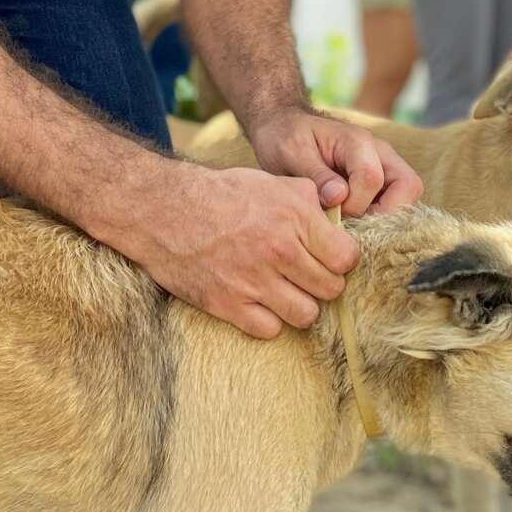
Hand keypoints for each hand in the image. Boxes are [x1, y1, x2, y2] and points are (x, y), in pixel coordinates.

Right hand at [129, 163, 359, 338]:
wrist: (164, 209)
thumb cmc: (220, 193)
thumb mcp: (271, 182)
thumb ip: (308, 200)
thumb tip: (336, 217)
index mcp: (294, 217)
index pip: (346, 258)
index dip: (341, 260)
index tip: (330, 259)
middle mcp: (278, 250)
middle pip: (330, 289)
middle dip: (323, 283)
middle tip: (306, 276)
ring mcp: (253, 280)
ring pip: (306, 315)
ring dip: (300, 305)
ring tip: (286, 292)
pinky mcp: (228, 304)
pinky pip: (270, 329)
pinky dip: (268, 320)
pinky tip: (259, 302)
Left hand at [248, 107, 423, 218]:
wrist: (284, 127)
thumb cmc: (286, 138)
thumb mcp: (292, 153)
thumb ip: (316, 176)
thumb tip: (339, 198)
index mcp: (357, 141)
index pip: (372, 178)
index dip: (354, 204)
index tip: (331, 214)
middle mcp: (380, 152)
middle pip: (409, 186)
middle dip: (386, 214)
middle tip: (353, 227)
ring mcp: (384, 166)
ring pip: (408, 196)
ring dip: (385, 217)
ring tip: (351, 225)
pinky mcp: (381, 181)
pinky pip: (396, 202)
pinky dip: (380, 217)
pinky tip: (352, 223)